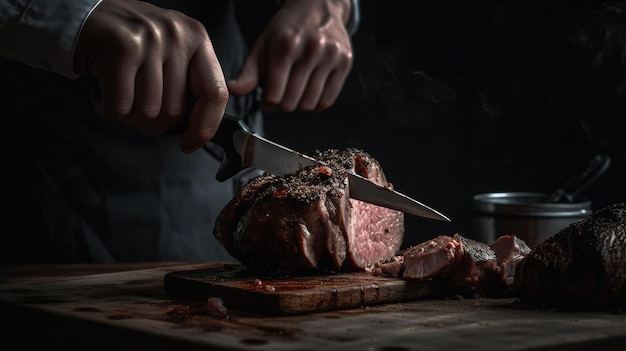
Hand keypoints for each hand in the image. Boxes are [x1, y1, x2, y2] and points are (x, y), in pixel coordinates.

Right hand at [73, 0, 228, 152]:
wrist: (83, 17)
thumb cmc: (127, 43)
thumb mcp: (169, 53)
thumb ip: (188, 83)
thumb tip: (200, 130)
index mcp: (196, 38)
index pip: (215, 94)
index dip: (204, 127)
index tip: (190, 144)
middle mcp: (177, 35)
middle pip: (176, 111)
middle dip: (153, 124)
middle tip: (136, 109)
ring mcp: (150, 40)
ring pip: (148, 112)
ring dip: (129, 118)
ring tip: (119, 97)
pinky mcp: (121, 48)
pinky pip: (121, 106)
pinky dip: (109, 111)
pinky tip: (103, 95)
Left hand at [227, 0, 353, 111]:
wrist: (319, 5)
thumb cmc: (288, 28)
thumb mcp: (263, 44)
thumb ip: (249, 71)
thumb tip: (233, 90)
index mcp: (286, 45)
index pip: (273, 95)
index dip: (266, 104)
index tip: (266, 100)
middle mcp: (311, 49)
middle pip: (291, 102)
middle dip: (282, 105)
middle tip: (280, 96)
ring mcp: (331, 56)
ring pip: (309, 104)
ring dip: (298, 106)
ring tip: (294, 92)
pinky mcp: (345, 62)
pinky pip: (328, 100)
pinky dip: (315, 104)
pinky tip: (308, 92)